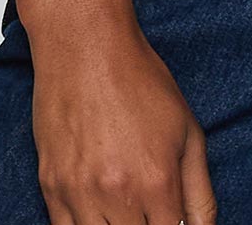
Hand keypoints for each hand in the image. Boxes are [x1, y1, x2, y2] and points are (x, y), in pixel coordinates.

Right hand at [29, 0, 215, 223]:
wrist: (85, 44)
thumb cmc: (139, 80)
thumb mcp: (188, 130)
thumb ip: (200, 193)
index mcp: (157, 181)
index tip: (168, 220)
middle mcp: (118, 194)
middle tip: (147, 212)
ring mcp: (79, 193)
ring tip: (125, 210)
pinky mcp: (51, 187)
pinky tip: (97, 213)